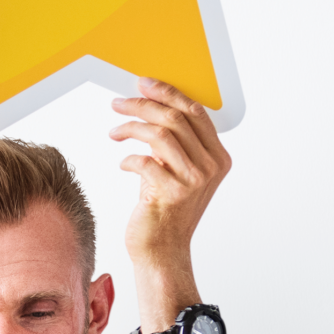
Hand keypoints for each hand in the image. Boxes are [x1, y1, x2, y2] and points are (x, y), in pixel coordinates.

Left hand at [108, 77, 230, 271]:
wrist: (162, 249)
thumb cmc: (165, 208)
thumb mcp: (178, 170)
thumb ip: (176, 142)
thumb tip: (151, 104)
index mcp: (218, 157)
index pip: (195, 111)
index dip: (168, 93)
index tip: (144, 84)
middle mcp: (211, 166)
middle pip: (175, 118)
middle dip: (143, 105)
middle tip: (118, 103)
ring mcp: (194, 180)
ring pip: (159, 134)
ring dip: (130, 127)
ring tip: (114, 132)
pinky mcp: (173, 193)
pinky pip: (144, 161)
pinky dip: (129, 159)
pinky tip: (123, 164)